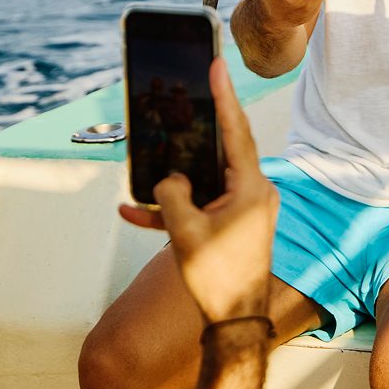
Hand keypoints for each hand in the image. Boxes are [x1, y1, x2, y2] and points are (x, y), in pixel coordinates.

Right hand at [119, 58, 279, 323]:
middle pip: (222, 147)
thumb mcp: (186, 234)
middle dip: (200, 123)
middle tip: (190, 89)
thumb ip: (173, 195)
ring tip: (151, 156)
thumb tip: (168, 178)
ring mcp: (243, 207)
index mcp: (251, 188)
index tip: (217, 65)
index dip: (224, 97)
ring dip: (176, 173)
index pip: (236, 131)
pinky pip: (199, 204)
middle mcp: (253, 191)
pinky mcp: (230, 222)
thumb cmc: (218, 279)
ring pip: (205, 176)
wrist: (234, 322)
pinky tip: (134, 211)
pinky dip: (172, 206)